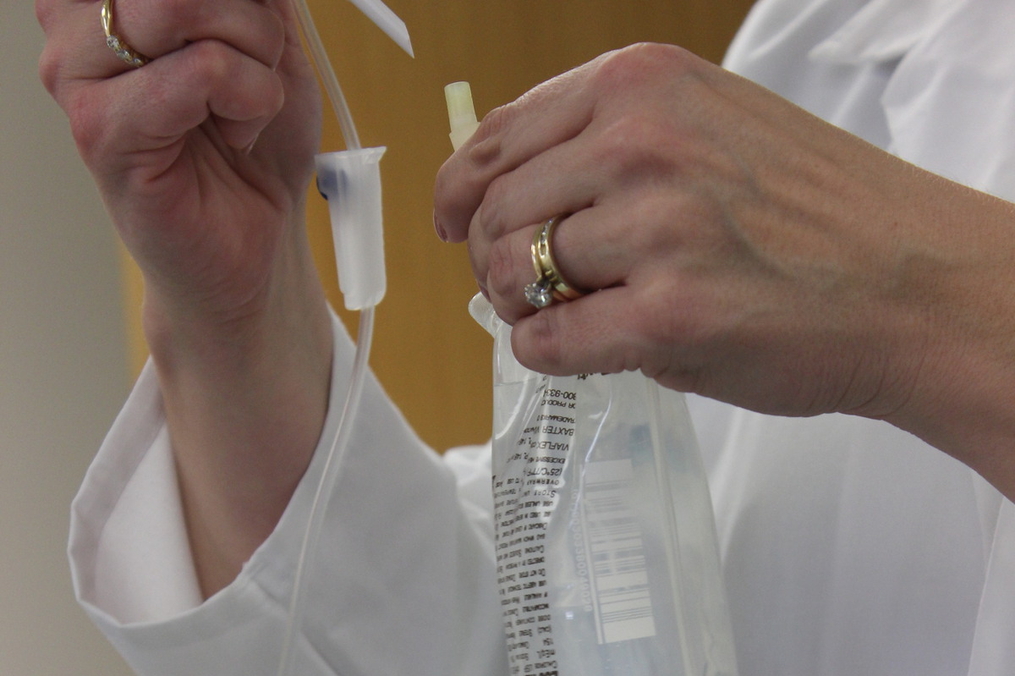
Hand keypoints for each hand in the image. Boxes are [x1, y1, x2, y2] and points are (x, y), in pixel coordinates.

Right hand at [38, 0, 321, 324]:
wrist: (257, 230)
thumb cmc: (254, 140)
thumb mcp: (268, 37)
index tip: (257, 17)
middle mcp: (75, 24)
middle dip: (251, 17)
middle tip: (256, 67)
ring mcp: (77, 76)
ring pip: (186, 7)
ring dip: (256, 60)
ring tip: (242, 107)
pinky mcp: (100, 131)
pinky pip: (203, 71)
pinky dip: (251, 100)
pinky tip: (234, 134)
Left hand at [434, 43, 1014, 495]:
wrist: (912, 282)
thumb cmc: (816, 212)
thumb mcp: (711, 127)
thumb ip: (608, 146)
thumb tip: (510, 199)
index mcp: (642, 85)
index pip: (499, 136)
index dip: (458, 188)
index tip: (450, 221)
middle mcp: (640, 141)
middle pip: (494, 210)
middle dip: (490, 259)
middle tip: (516, 288)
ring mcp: (654, 227)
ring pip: (512, 274)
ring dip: (521, 305)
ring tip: (565, 314)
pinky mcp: (668, 314)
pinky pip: (546, 340)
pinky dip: (545, 352)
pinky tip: (579, 347)